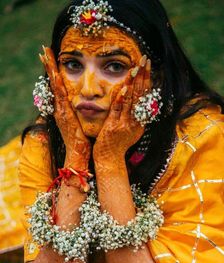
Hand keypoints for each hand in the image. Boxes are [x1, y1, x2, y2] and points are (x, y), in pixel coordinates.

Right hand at [39, 46, 90, 169]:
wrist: (78, 153)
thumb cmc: (81, 139)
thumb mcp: (78, 122)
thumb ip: (76, 112)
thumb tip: (80, 104)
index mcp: (63, 108)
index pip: (58, 86)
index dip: (54, 72)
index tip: (51, 58)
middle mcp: (59, 108)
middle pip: (53, 82)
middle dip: (48, 66)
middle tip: (44, 50)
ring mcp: (60, 111)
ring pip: (54, 86)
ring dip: (50, 70)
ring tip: (45, 54)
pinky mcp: (65, 115)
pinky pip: (61, 97)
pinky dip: (58, 85)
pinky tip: (57, 74)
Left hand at [93, 55, 150, 164]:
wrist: (109, 159)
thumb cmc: (117, 144)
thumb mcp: (130, 130)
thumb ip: (135, 116)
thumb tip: (138, 101)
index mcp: (140, 121)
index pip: (145, 97)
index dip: (147, 80)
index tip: (148, 66)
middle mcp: (136, 121)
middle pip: (141, 95)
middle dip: (144, 76)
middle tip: (145, 59)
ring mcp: (125, 124)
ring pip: (132, 101)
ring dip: (134, 83)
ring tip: (137, 68)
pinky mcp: (114, 126)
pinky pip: (118, 110)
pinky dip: (122, 98)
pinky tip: (124, 87)